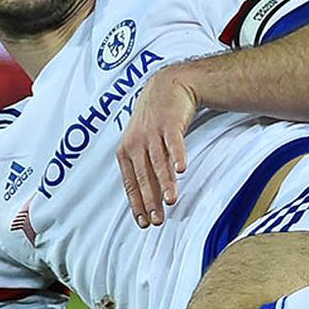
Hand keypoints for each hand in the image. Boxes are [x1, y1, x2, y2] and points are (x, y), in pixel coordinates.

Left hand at [116, 66, 197, 227]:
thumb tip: (148, 196)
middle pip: (143, 176)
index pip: (130, 182)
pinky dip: (177, 156)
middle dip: (150, 200)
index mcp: (126, 150)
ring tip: (171, 200)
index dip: (137, 203)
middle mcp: (136, 142)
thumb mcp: (141, 141)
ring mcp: (152, 132)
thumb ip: (143, 166)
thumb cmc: (154, 119)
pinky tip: (182, 170)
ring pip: (158, 162)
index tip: (144, 222)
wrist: (167, 85)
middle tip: (158, 220)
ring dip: (164, 182)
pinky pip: (173, 142)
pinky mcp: (169, 123)